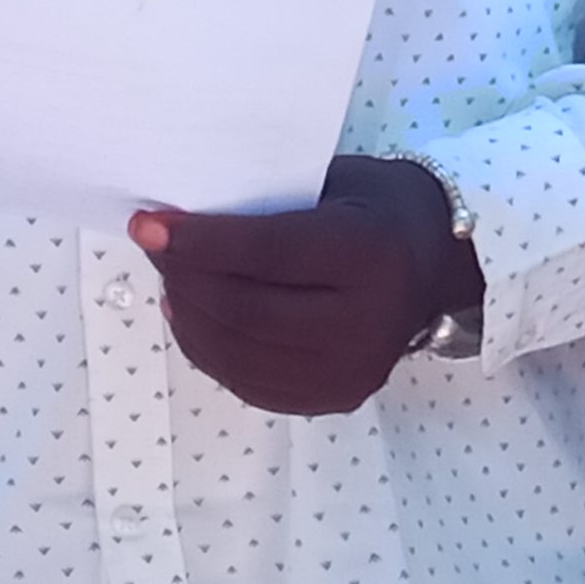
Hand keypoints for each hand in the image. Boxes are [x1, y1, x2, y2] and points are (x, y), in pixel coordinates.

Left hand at [130, 154, 484, 415]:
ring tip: (169, 278)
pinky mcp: (335, 399)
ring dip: (190, 317)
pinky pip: (253, 383)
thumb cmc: (375, 207)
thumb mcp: (333, 184)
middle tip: (153, 246)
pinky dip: (210, 351)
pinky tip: (192, 317)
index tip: (148, 224)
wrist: (436, 262)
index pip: (268, 253)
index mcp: (370, 254)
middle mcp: (366, 324)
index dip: (201, 242)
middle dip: (186, 278)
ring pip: (242, 356)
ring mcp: (351, 372)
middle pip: (248, 312)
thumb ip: (269, 204)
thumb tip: (182, 220)